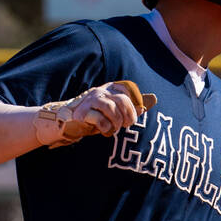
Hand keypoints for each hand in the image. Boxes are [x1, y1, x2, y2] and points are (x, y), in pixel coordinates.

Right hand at [35, 80, 156, 146]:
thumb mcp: (114, 111)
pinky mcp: (81, 113)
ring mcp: (90, 101)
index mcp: (108, 89)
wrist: (67, 123)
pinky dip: (105, 128)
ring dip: (117, 122)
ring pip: (111, 108)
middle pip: (122, 99)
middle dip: (128, 115)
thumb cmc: (94, 117)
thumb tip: (153, 99)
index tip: (131, 117)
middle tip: (125, 125)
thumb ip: (131, 106)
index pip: (127, 89)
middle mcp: (100, 92)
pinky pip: (99, 119)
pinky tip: (104, 131)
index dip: (134, 104)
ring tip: (114, 129)